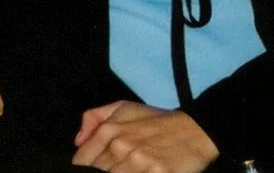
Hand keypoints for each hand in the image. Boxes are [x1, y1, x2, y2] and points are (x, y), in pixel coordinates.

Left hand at [71, 101, 217, 171]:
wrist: (195, 131)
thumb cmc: (156, 121)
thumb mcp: (123, 108)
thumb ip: (94, 118)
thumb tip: (77, 142)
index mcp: (110, 130)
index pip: (83, 159)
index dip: (86, 166)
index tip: (94, 167)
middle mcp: (121, 146)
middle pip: (99, 171)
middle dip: (104, 171)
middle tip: (119, 165)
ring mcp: (139, 163)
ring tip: (130, 168)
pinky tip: (142, 172)